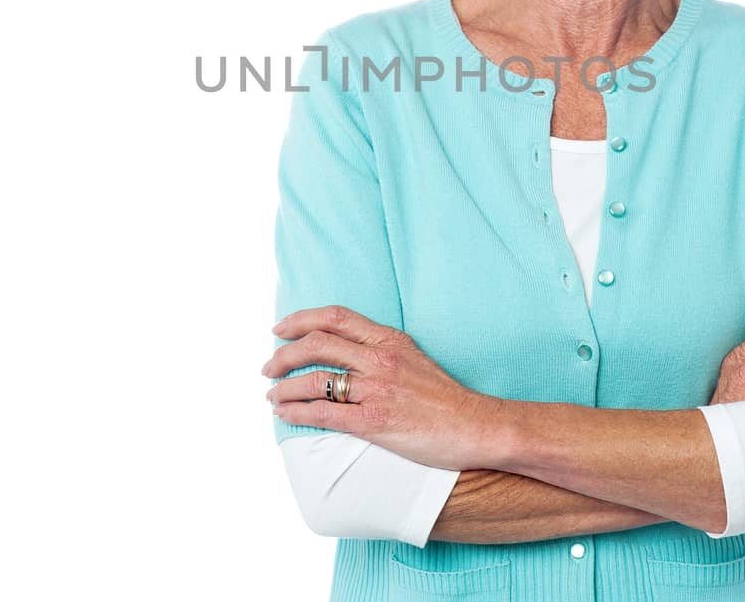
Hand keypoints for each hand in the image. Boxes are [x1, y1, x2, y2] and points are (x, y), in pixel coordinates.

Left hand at [262, 305, 500, 470]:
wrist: (476, 426)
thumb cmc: (445, 398)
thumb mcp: (413, 358)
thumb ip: (380, 350)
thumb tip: (346, 352)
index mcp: (389, 339)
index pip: (335, 317)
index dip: (301, 319)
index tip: (280, 328)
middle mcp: (380, 359)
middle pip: (317, 343)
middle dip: (283, 354)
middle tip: (268, 366)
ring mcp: (377, 390)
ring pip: (315, 378)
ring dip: (284, 386)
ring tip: (271, 395)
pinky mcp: (374, 422)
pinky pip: (324, 413)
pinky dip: (296, 411)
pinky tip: (284, 413)